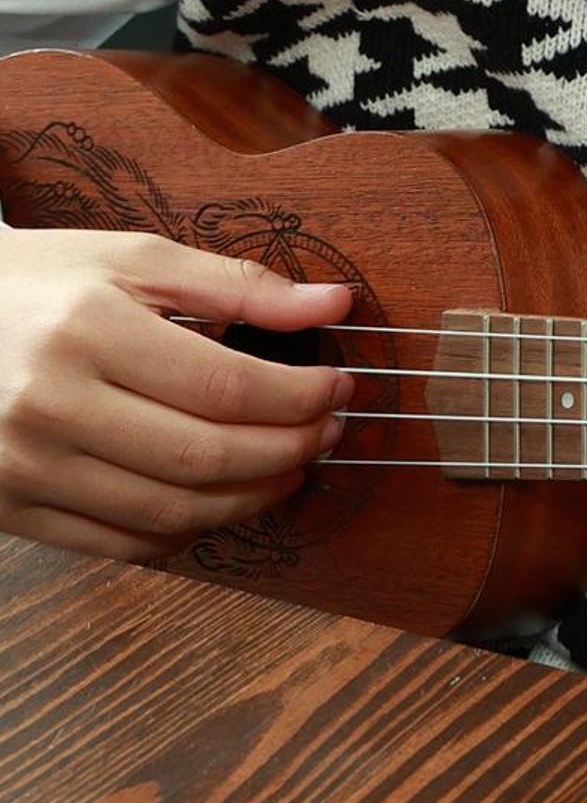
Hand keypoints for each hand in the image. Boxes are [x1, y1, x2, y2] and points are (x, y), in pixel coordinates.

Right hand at [0, 228, 349, 559]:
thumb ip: (237, 285)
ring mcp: (24, 467)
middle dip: (290, 449)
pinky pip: (120, 543)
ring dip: (251, 497)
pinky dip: (186, 530)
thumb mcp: (130, 259)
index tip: (338, 387)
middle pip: (205, 455)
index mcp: (84, 330)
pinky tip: (219, 498)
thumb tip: (334, 304)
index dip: (300, 396)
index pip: (225, 385)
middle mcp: (48, 405)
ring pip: (170, 510)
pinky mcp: (9, 509)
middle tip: (328, 431)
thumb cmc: (35, 285)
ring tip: (290, 465)